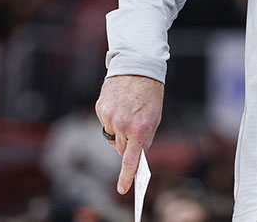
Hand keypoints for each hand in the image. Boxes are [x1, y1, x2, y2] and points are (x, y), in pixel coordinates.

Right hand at [95, 74, 164, 194]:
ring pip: (112, 137)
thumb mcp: (155, 117)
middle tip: (134, 130)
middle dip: (128, 144)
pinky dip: (111, 120)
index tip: (123, 189)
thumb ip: (146, 137)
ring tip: (128, 113)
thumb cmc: (150, 93)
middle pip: (121, 149)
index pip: (131, 159)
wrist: (137, 67)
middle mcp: (122, 124)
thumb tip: (136, 153)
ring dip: (119, 131)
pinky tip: (119, 106)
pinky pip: (105, 123)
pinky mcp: (100, 109)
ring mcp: (109, 117)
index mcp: (139, 128)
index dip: (127, 175)